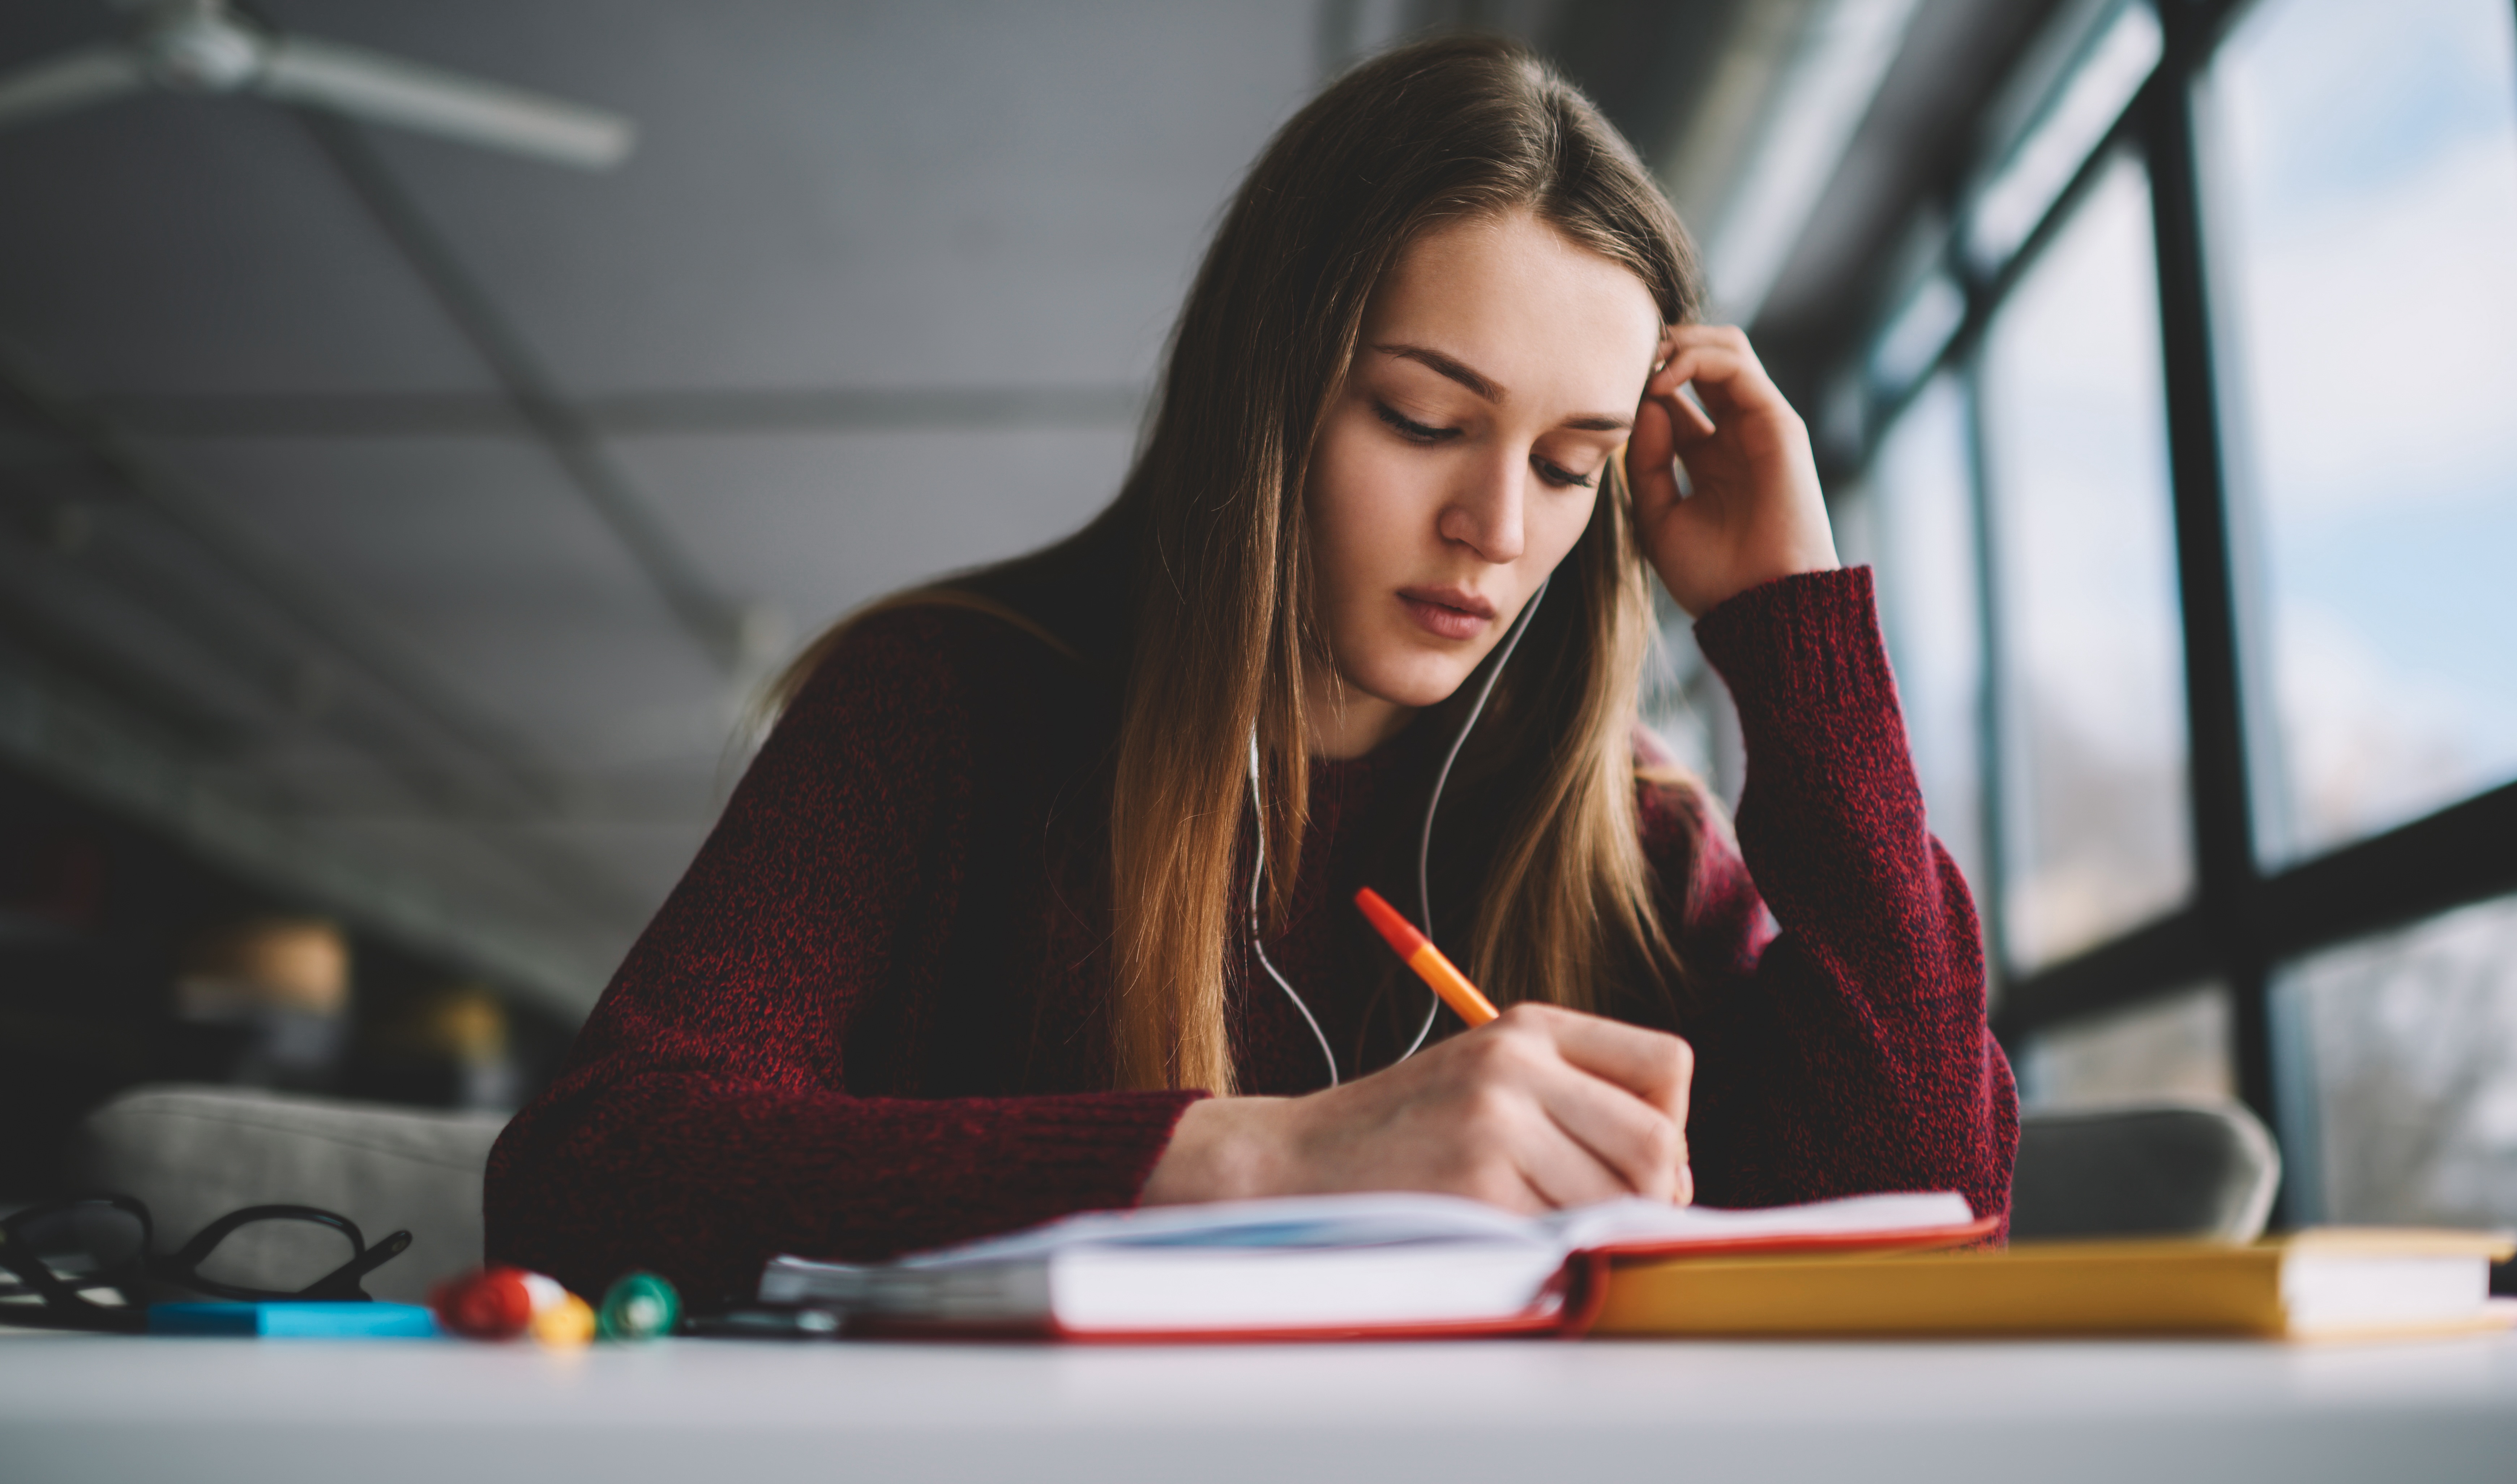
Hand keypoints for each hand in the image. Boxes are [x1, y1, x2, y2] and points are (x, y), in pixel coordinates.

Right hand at [1141, 1003, 1692, 1211]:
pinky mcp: (1477, 1184)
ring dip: (1596, 1230)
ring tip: (1540, 1223)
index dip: (1670, 1125)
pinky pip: (1564, 1234)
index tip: (1634, 1159)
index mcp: (1529, 1027)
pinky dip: (1551, 1250)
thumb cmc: (1403, 1134)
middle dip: (1651, 1195)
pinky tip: (1505, 1236)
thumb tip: (1674, 1173)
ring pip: (1620, 1198)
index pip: (1668, 1065)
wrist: (1293, 1161)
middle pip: (1658, 1143)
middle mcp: (1518, 1063)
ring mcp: (1496, 1122)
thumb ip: (1576, 1102)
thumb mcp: (1490, 1080)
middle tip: (1605, 1215)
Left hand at [1627, 324, 1838, 616]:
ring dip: (1677, 343)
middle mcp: (1736, 434)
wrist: (1761, 605)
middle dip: (1659, 350)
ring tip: (1641, 364)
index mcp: (1707, 457)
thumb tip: (1643, 408)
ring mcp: (1759, 424)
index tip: (1600, 392)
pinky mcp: (1778, 421)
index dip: (1638, 385)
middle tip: (1619, 359)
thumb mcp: (1657, 517)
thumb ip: (1645, 463)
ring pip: (1724, 348)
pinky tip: (1660, 383)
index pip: (1674, 397)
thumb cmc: (1713, 576)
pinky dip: (1695, 358)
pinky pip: (1737, 363)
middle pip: (1701, 361)